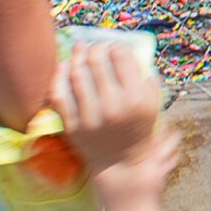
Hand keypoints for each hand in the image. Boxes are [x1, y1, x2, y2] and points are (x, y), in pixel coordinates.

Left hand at [56, 34, 175, 198]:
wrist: (122, 164)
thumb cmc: (139, 128)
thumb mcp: (152, 104)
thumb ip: (144, 78)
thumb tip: (125, 51)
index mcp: (136, 99)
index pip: (121, 57)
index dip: (116, 46)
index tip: (114, 47)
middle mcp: (112, 106)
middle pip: (96, 62)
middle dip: (95, 48)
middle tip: (95, 47)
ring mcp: (89, 117)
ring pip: (75, 74)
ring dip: (76, 57)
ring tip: (78, 50)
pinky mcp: (72, 126)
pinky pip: (59, 95)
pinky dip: (59, 77)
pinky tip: (63, 68)